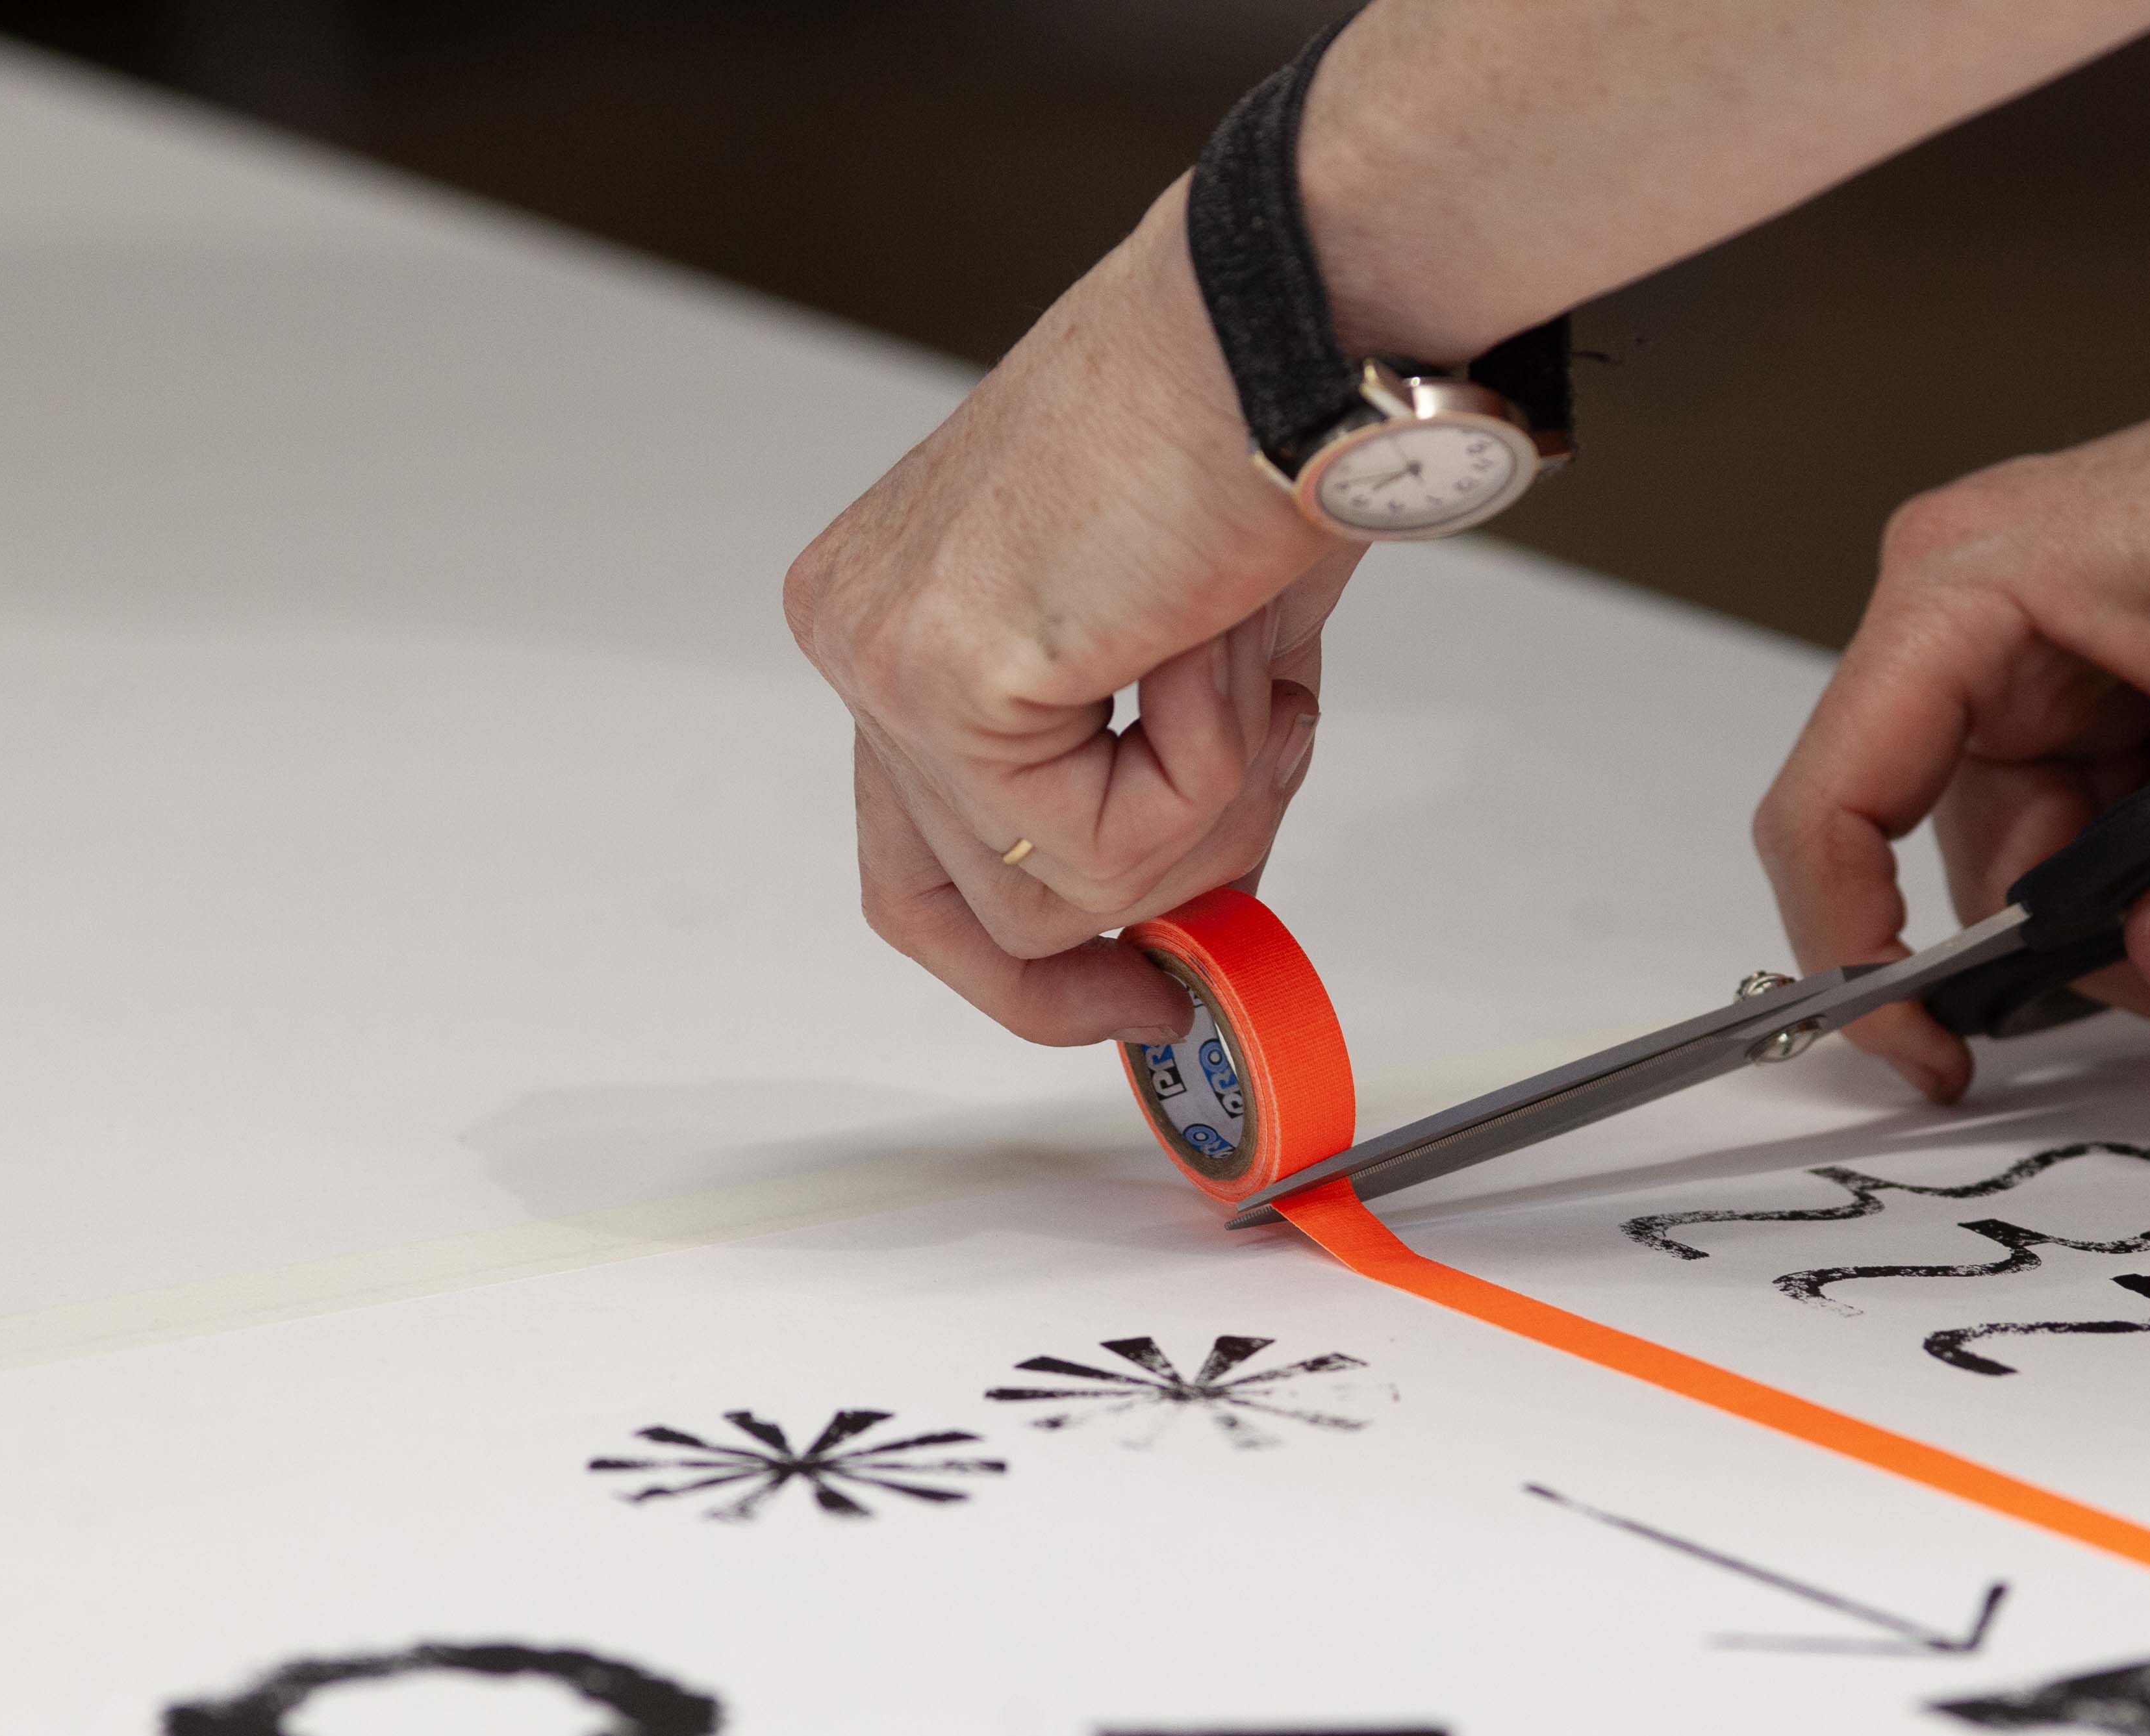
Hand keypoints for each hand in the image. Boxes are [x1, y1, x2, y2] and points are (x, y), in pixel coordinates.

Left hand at [786, 185, 1358, 1047]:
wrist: (1289, 322)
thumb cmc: (1253, 433)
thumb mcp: (1189, 662)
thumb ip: (1149, 791)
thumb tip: (1184, 937)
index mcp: (896, 612)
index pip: (911, 860)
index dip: (1028, 963)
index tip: (1135, 999)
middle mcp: (859, 633)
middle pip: (949, 911)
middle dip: (1108, 948)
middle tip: (1200, 972)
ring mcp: (881, 656)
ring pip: (1051, 901)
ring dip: (1204, 818)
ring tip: (1247, 669)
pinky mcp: (939, 675)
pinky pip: (1104, 852)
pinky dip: (1211, 770)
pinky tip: (1218, 638)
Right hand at [1751, 316, 2149, 1100]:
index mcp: (1961, 588)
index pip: (1835, 797)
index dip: (1850, 938)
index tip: (1921, 1042)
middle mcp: (1978, 638)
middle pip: (1963, 865)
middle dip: (2080, 946)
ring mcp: (2045, 683)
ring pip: (2047, 880)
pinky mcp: (2111, 719)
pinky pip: (2112, 855)